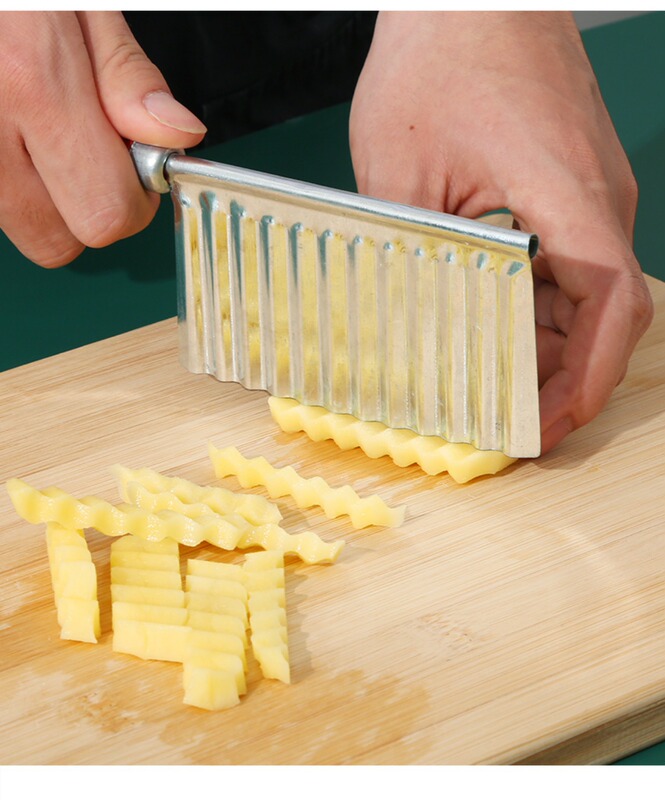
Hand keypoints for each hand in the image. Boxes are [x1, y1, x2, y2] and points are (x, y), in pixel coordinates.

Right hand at [0, 11, 205, 267]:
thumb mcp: (80, 2)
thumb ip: (127, 76)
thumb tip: (176, 136)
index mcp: (31, 81)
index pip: (106, 213)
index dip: (133, 200)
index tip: (137, 163)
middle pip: (58, 241)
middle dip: (89, 209)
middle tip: (90, 152)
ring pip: (21, 227)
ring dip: (46, 198)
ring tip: (42, 128)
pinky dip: (13, 180)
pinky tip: (14, 128)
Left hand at [349, 11, 653, 453]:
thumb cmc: (438, 57)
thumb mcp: (399, 172)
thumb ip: (408, 255)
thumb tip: (404, 329)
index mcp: (571, 196)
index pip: (612, 310)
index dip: (583, 384)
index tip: (545, 430)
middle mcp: (596, 201)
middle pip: (603, 318)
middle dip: (560, 382)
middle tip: (509, 428)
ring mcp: (586, 197)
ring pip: (584, 299)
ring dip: (546, 350)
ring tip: (493, 391)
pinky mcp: (566, 192)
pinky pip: (565, 268)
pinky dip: (536, 311)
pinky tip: (491, 332)